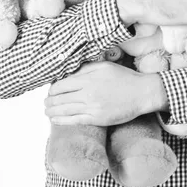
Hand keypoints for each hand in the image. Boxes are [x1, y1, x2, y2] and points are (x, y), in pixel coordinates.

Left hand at [44, 62, 167, 125]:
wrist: (142, 93)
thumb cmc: (124, 77)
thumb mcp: (103, 66)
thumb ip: (84, 69)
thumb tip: (69, 73)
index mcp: (87, 79)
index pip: (61, 85)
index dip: (52, 89)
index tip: (50, 91)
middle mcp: (87, 94)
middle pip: (60, 99)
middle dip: (49, 102)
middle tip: (45, 103)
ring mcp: (92, 108)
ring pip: (65, 111)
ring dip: (52, 112)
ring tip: (46, 111)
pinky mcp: (97, 119)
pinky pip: (75, 121)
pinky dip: (62, 121)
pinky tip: (55, 120)